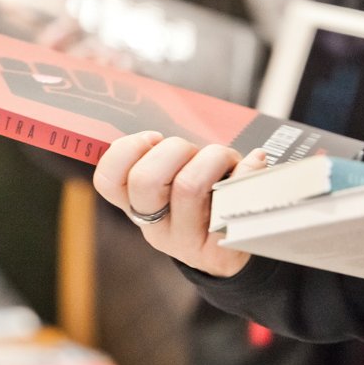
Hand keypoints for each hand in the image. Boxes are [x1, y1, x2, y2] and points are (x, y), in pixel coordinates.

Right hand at [93, 132, 262, 277]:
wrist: (230, 248)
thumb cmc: (200, 202)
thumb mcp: (172, 183)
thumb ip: (163, 157)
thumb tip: (171, 116)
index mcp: (135, 206)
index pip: (108, 180)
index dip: (128, 150)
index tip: (153, 138)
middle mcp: (155, 227)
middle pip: (146, 180)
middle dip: (174, 149)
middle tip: (192, 151)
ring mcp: (186, 241)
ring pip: (188, 185)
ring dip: (213, 156)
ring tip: (226, 159)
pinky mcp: (220, 247)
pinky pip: (231, 199)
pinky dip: (248, 170)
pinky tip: (254, 162)